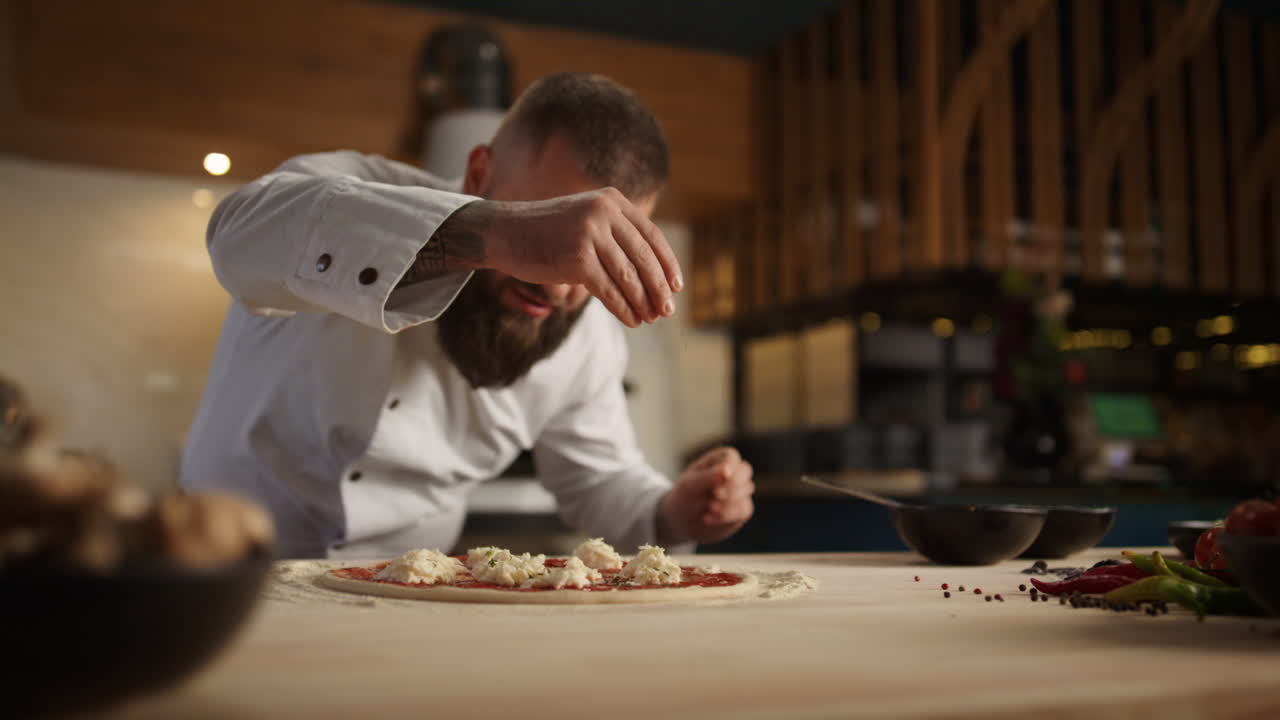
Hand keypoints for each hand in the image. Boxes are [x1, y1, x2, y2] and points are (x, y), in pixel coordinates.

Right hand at [482, 188, 682, 326]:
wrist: (503, 232)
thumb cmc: (545, 232)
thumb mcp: (585, 219)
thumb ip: (614, 233)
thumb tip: (650, 271)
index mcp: (611, 201)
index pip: (651, 235)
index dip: (667, 264)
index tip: (676, 286)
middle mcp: (604, 212)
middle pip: (644, 257)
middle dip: (658, 288)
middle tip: (667, 310)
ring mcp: (590, 234)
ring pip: (628, 276)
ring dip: (643, 302)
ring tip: (650, 319)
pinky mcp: (577, 258)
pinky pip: (609, 290)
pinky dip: (624, 308)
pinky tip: (631, 320)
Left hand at [658, 447, 753, 544]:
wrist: (683, 523)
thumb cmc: (685, 497)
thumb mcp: (690, 486)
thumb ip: (708, 477)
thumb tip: (727, 471)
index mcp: (718, 460)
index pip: (731, 457)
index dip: (730, 466)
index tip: (724, 476)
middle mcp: (733, 472)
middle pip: (745, 470)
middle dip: (732, 484)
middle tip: (715, 494)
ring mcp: (740, 490)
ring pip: (747, 489)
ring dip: (728, 500)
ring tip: (709, 507)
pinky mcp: (743, 509)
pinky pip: (744, 509)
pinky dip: (726, 515)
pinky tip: (708, 518)